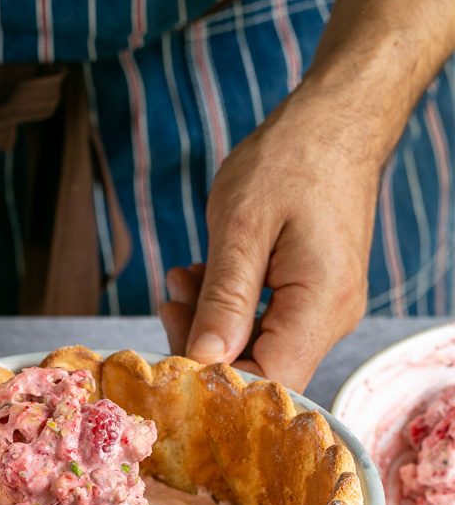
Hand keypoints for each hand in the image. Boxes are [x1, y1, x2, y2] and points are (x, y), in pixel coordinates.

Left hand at [160, 88, 382, 391]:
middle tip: (168, 304)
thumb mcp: (241, 227)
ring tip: (180, 281)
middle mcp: (332, 319)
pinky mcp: (314, 299)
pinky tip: (202, 279)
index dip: (216, 381)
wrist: (335, 122)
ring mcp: (326, 311)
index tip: (171, 353)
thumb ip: (224, 300)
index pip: (269, 382)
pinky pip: (266, 325)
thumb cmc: (290, 161)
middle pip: (263, 372)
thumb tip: (204, 359)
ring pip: (259, 349)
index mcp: (321, 306)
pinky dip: (229, 308)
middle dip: (205, 348)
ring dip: (211, 323)